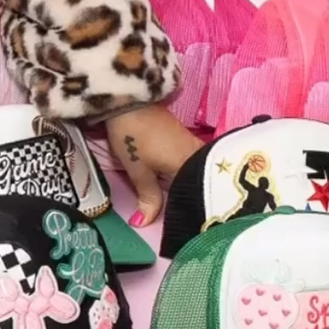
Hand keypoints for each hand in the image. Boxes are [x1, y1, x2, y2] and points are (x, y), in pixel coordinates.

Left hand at [106, 103, 202, 225]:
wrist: (128, 98)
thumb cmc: (133, 136)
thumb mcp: (138, 170)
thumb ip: (148, 198)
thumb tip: (144, 225)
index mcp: (193, 168)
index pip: (201, 199)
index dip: (195, 214)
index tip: (195, 230)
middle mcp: (201, 157)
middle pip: (201, 185)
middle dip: (195, 201)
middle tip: (191, 221)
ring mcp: (195, 147)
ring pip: (197, 174)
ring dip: (191, 187)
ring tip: (187, 207)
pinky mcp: (186, 139)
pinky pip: (193, 164)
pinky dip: (187, 175)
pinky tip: (182, 184)